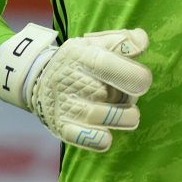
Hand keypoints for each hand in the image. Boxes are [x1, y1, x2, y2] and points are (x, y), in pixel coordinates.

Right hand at [0, 24, 151, 151]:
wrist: (38, 78)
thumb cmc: (78, 60)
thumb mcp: (95, 43)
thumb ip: (122, 41)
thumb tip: (142, 41)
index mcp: (83, 57)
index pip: (108, 66)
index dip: (133, 75)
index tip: (143, 81)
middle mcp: (74, 81)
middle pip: (112, 93)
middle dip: (129, 97)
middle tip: (130, 95)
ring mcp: (68, 106)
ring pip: (104, 117)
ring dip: (124, 118)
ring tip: (129, 115)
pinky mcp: (62, 127)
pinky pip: (85, 138)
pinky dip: (99, 139)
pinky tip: (107, 135)